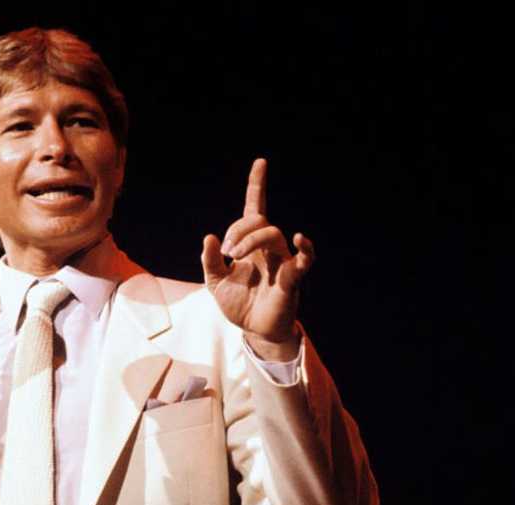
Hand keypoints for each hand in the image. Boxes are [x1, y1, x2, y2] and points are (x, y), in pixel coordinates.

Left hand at [201, 158, 314, 360]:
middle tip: (227, 251)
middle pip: (260, 221)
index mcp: (250, 245)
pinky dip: (305, 248)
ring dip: (251, 239)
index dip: (257, 186)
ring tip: (235, 256)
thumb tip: (209, 237)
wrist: (253, 330)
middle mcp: (268, 248)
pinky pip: (303, 259)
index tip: (261, 163)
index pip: (255, 209)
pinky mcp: (291, 278)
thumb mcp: (215, 282)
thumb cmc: (239, 304)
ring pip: (273, 234)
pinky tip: (300, 238)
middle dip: (239, 230)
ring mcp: (281, 261)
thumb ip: (209, 261)